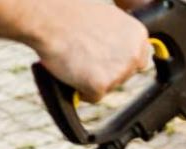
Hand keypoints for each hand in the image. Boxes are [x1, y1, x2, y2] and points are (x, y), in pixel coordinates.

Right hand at [32, 0, 149, 102]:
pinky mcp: (101, 85)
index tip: (107, 60)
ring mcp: (120, 71)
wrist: (47, 18)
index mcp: (137, 34)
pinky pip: (92, 97)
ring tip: (74, 57)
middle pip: (124, 75)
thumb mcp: (104, 17)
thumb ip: (118, 35)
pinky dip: (80, 90)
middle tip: (84, 56)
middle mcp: (134, 54)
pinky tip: (70, 71)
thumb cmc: (68, 13)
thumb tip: (120, 47)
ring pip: (108, 86)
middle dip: (106, 70)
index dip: (120, 60)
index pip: (139, 59)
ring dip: (92, 78)